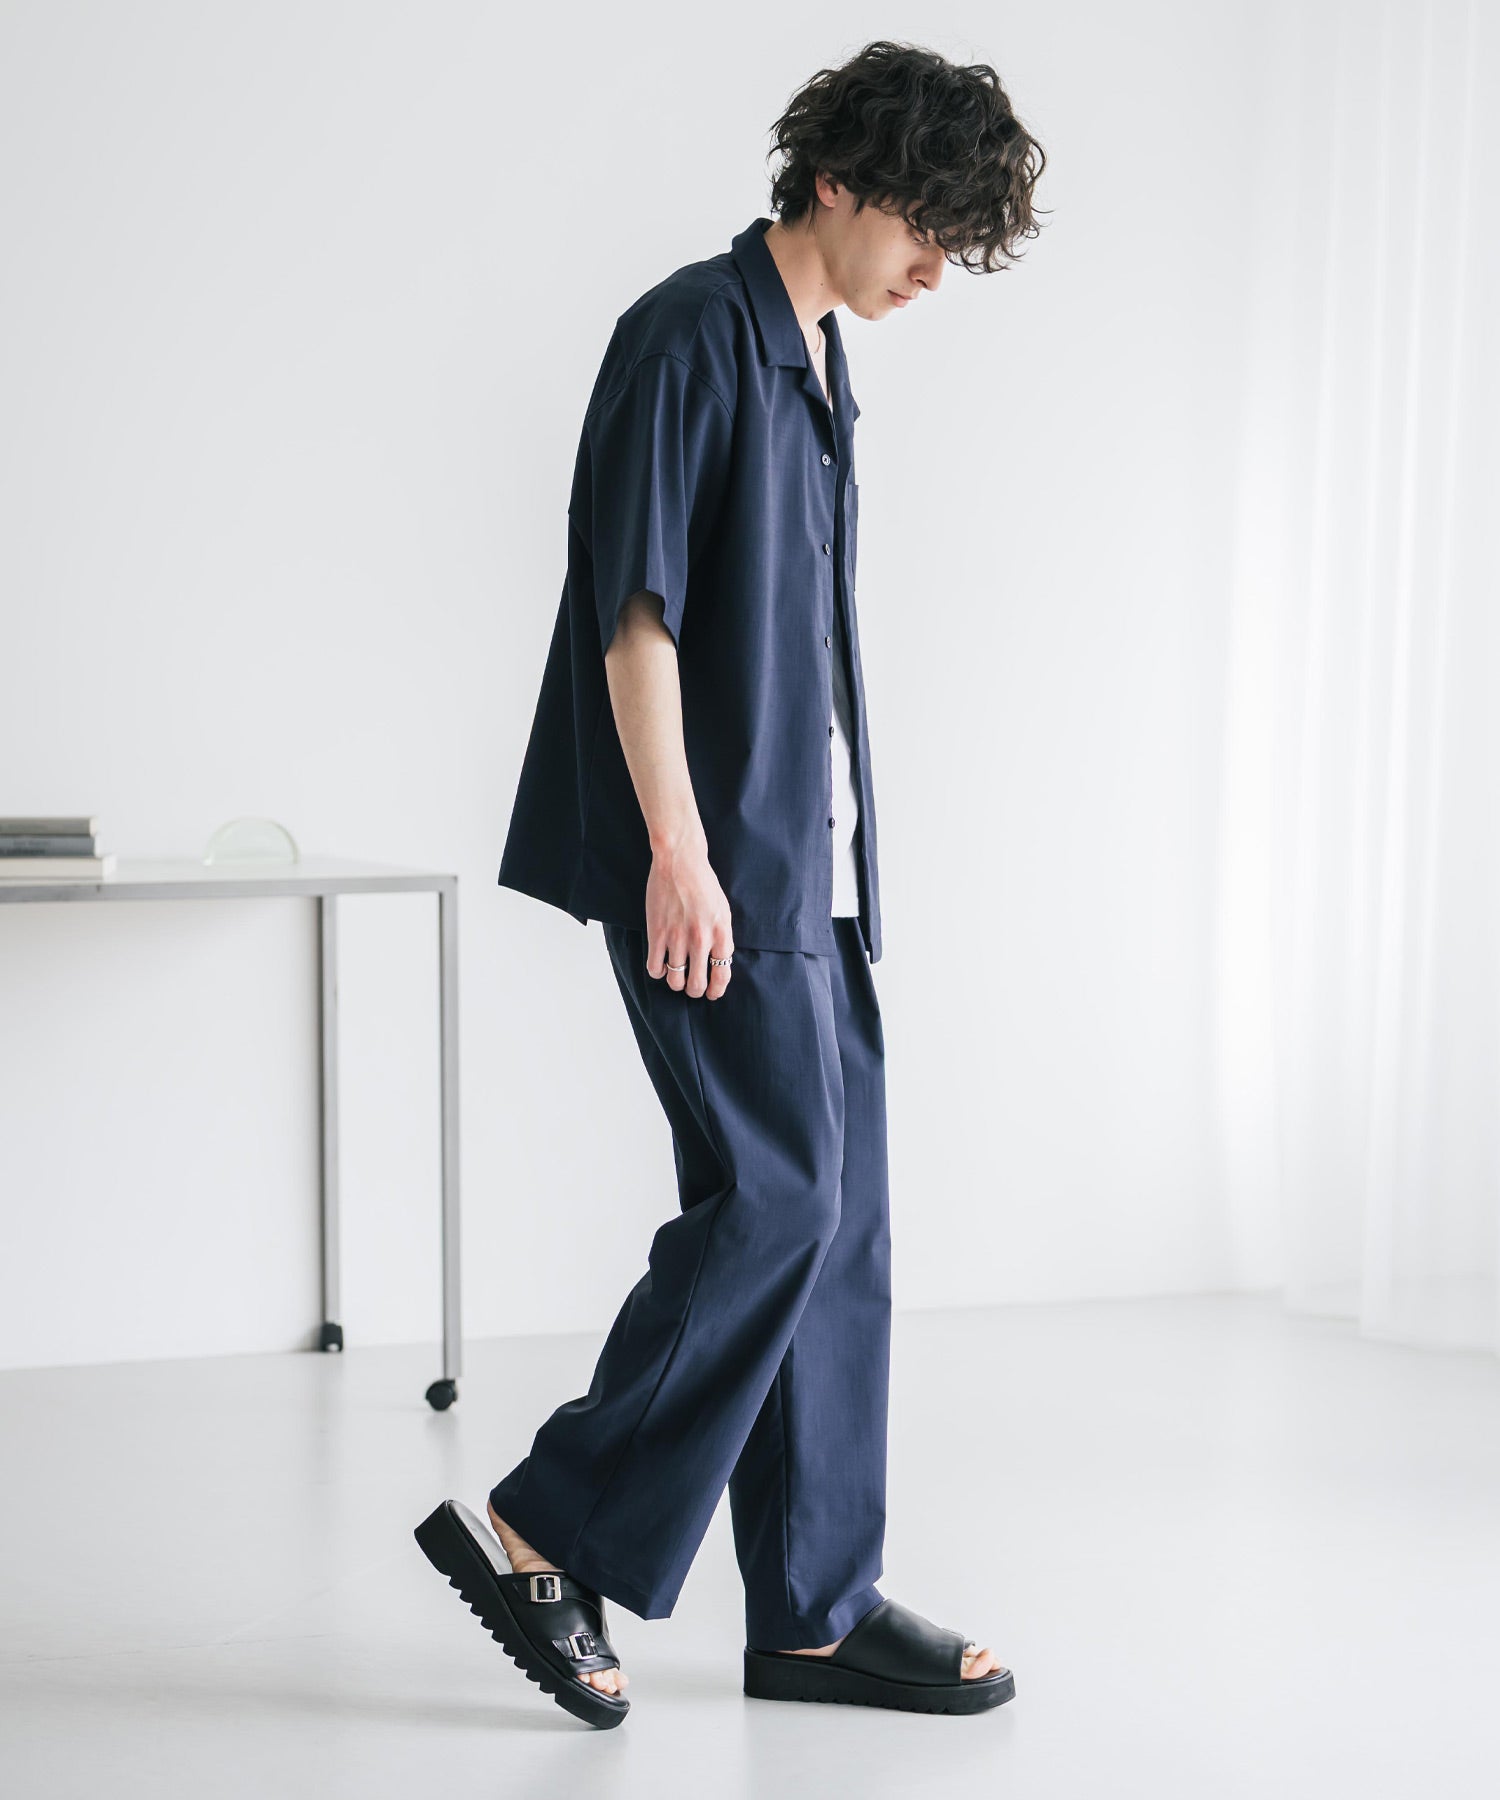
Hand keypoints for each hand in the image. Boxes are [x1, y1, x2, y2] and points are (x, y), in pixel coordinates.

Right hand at [644, 840, 733, 998]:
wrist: (679, 861)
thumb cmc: (703, 883)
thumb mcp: (723, 910)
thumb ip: (722, 937)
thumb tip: (720, 961)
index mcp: (721, 933)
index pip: (722, 975)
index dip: (716, 990)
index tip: (712, 993)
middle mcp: (700, 939)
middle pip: (697, 984)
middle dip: (694, 991)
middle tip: (691, 986)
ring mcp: (677, 938)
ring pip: (675, 980)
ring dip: (675, 983)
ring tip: (675, 976)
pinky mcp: (656, 933)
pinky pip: (654, 968)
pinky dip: (657, 972)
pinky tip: (660, 965)